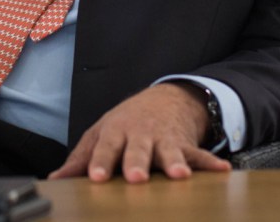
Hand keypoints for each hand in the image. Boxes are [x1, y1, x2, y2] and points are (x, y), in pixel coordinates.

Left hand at [48, 83, 231, 182]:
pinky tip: (223, 170)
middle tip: (135, 178)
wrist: (164, 99)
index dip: (100, 163)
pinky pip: (199, 155)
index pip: (105, 148)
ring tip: (178, 175)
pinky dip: (211, 163)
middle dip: (137, 163)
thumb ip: (81, 159)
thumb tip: (56, 180)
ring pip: (169, 151)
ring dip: (174, 162)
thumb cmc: (126, 122)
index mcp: (116, 133)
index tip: (96, 178)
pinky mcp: (185, 144)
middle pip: (137, 150)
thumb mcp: (100, 134)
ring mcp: (164, 139)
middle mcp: (140, 135)